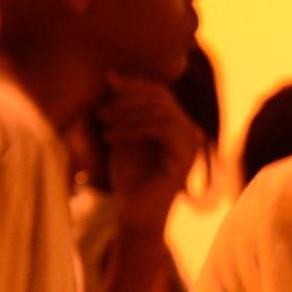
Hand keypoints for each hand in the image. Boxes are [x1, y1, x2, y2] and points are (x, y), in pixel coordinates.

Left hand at [99, 75, 205, 232]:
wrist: (134, 214)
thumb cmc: (128, 179)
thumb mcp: (121, 135)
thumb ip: (122, 109)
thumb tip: (113, 77)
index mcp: (175, 124)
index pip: (158, 91)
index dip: (133, 83)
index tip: (108, 81)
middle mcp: (187, 131)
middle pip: (160, 97)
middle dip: (127, 100)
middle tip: (102, 114)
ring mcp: (190, 143)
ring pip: (161, 111)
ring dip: (128, 117)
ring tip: (106, 132)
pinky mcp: (186, 156)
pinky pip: (163, 128)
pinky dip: (136, 129)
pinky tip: (117, 141)